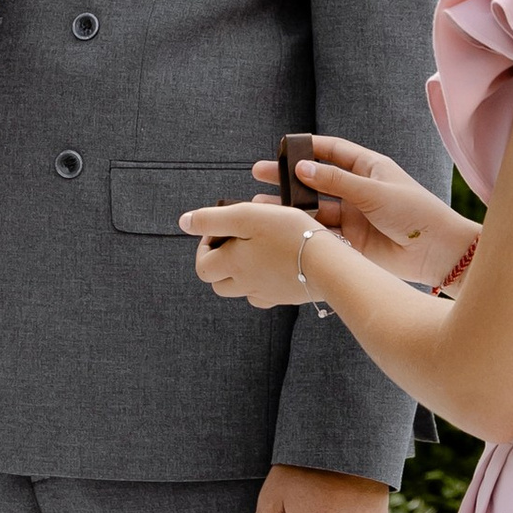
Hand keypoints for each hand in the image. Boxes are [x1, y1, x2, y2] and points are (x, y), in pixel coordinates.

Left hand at [183, 195, 341, 308]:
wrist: (328, 265)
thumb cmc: (289, 235)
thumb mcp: (247, 216)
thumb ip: (212, 219)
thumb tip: (185, 222)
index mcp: (231, 265)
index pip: (202, 266)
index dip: (204, 247)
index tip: (221, 231)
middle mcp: (245, 284)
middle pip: (218, 283)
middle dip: (219, 264)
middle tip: (235, 242)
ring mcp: (266, 294)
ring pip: (241, 290)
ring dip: (240, 273)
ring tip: (257, 251)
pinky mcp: (286, 297)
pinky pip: (266, 295)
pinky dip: (263, 283)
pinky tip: (275, 267)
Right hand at [255, 137, 474, 284]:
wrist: (436, 252)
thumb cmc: (415, 213)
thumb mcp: (374, 191)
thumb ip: (336, 181)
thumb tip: (301, 168)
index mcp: (368, 168)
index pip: (332, 151)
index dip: (307, 148)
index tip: (281, 147)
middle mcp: (357, 189)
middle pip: (317, 179)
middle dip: (289, 176)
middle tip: (260, 172)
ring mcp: (352, 215)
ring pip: (314, 206)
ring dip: (290, 205)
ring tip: (260, 204)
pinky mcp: (350, 239)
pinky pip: (321, 230)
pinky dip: (302, 227)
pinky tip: (281, 225)